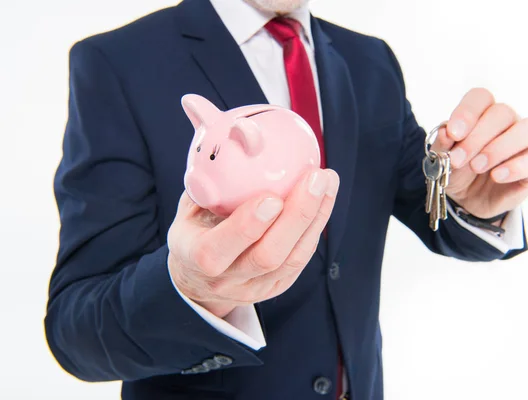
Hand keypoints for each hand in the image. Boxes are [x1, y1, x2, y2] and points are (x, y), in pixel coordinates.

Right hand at [167, 168, 338, 317]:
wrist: (201, 279)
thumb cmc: (196, 230)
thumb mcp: (188, 203)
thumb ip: (201, 167)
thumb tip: (201, 107)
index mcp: (193, 257)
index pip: (215, 251)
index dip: (245, 227)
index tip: (270, 197)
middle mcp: (225, 279)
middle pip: (266, 256)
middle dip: (296, 216)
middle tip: (314, 178)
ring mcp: (254, 287)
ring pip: (292, 259)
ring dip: (315, 217)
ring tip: (326, 180)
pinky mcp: (277, 286)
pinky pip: (302, 257)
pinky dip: (316, 225)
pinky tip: (326, 196)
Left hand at [431, 88, 527, 218]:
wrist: (468, 200)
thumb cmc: (457, 171)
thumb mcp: (442, 159)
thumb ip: (443, 145)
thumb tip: (445, 132)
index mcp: (482, 113)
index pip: (481, 97)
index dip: (467, 112)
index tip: (453, 134)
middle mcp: (507, 121)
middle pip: (502, 113)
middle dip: (477, 137)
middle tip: (458, 160)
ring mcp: (525, 141)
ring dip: (499, 148)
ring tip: (477, 167)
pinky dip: (518, 166)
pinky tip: (497, 176)